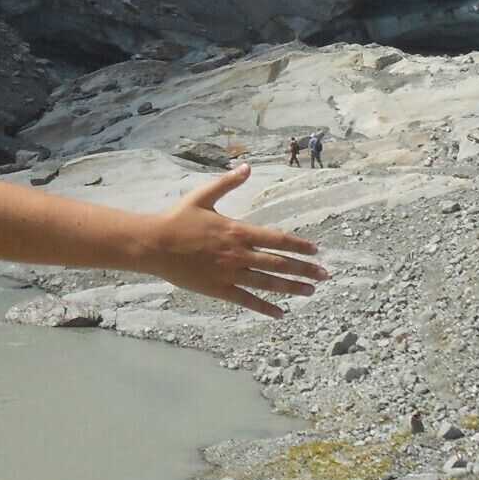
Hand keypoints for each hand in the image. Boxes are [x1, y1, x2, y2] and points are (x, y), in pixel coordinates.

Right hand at [139, 164, 324, 317]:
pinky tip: (280, 314)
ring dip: (291, 288)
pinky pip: (246, 300)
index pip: (277, 239)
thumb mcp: (204, 196)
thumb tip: (247, 166)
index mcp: (237, 230)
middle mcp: (238, 254)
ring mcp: (230, 273)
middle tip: (324, 275)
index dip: (298, 245)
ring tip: (310, 292)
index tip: (315, 250)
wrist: (154, 243)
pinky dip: (265, 307)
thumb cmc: (178, 218)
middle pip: (278, 263)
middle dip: (304, 269)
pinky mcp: (219, 289)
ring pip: (267, 283)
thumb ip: (228, 182)